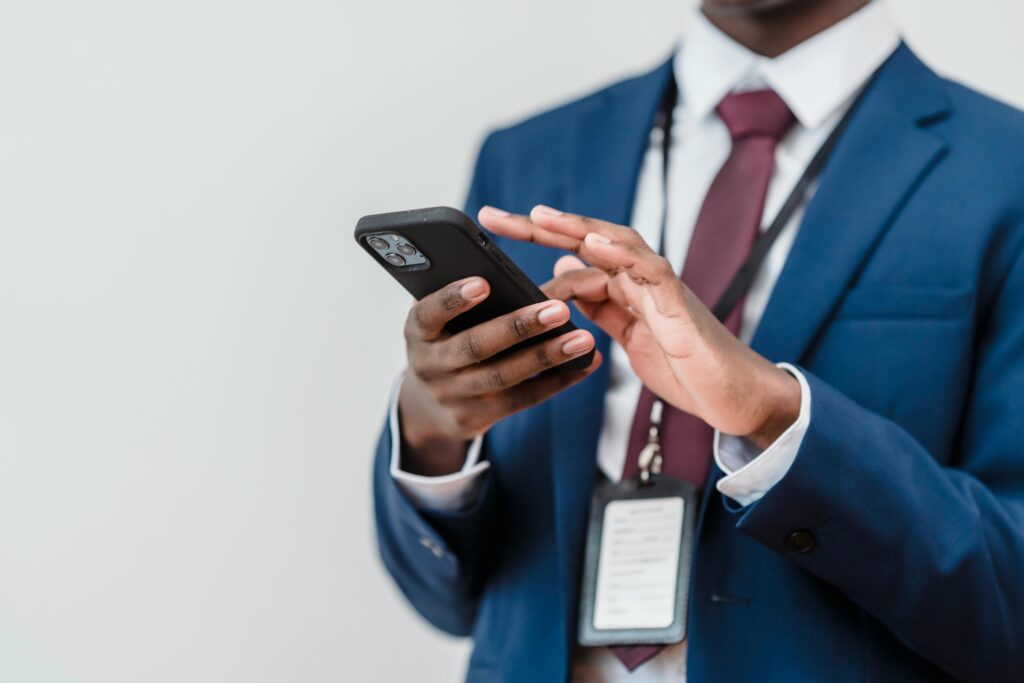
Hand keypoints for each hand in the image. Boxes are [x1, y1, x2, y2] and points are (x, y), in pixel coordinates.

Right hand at [398, 276, 601, 475]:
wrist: (427, 405)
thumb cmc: (445, 341)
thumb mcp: (440, 320)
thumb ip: (466, 296)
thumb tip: (518, 271)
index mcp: (418, 330)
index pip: (429, 313)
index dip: (453, 299)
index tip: (483, 282)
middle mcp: (431, 365)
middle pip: (477, 346)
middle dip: (518, 327)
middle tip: (559, 308)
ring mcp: (453, 395)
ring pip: (504, 376)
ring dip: (546, 356)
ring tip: (582, 338)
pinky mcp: (476, 418)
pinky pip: (522, 399)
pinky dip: (557, 381)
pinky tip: (584, 364)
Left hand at [478, 204, 799, 448]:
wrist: (730, 396)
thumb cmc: (683, 365)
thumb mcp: (626, 333)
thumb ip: (598, 302)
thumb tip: (565, 268)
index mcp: (623, 285)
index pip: (572, 250)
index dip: (533, 238)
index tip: (490, 229)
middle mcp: (639, 278)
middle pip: (587, 237)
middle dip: (539, 225)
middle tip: (491, 216)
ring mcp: (660, 288)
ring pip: (617, 243)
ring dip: (576, 228)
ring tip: (538, 217)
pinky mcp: (678, 306)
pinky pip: (650, 271)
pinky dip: (622, 255)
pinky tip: (593, 245)